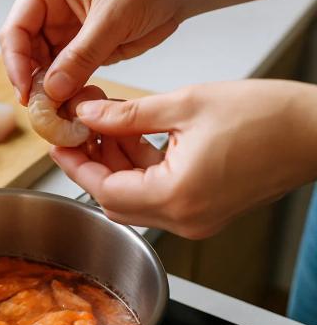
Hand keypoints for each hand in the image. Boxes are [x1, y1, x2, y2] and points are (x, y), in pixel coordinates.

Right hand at [0, 0, 187, 104]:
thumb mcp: (113, 20)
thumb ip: (80, 57)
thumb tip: (51, 91)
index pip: (14, 30)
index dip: (16, 64)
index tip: (27, 93)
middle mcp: (45, 7)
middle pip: (21, 52)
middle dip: (31, 81)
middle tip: (42, 111)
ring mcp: (59, 28)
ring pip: (39, 67)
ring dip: (46, 91)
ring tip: (56, 113)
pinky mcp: (75, 46)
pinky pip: (60, 74)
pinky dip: (63, 91)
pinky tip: (69, 105)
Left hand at [51, 80, 316, 238]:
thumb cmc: (267, 115)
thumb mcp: (185, 105)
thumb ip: (128, 115)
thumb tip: (88, 115)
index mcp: (177, 197)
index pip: (104, 190)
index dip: (75, 165)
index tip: (57, 144)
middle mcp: (185, 218)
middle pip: (115, 200)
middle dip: (92, 164)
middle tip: (77, 130)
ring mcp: (198, 219)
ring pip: (135, 199)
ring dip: (116, 165)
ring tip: (103, 124)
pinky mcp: (207, 210)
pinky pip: (159, 196)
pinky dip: (141, 169)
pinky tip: (131, 136)